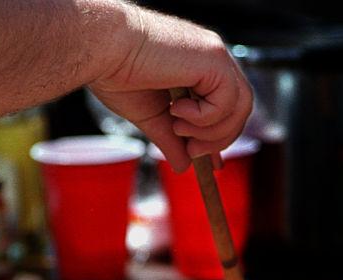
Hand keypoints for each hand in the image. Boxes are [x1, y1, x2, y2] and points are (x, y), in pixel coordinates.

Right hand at [88, 4, 251, 171]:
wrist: (101, 50)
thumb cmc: (116, 72)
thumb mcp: (152, 115)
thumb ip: (172, 138)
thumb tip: (183, 166)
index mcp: (200, 66)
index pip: (228, 104)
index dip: (222, 133)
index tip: (213, 162)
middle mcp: (213, 57)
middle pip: (241, 108)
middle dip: (220, 138)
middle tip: (192, 151)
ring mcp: (216, 55)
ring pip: (240, 107)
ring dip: (211, 130)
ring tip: (178, 127)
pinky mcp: (213, 58)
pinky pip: (227, 102)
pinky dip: (204, 117)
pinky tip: (177, 109)